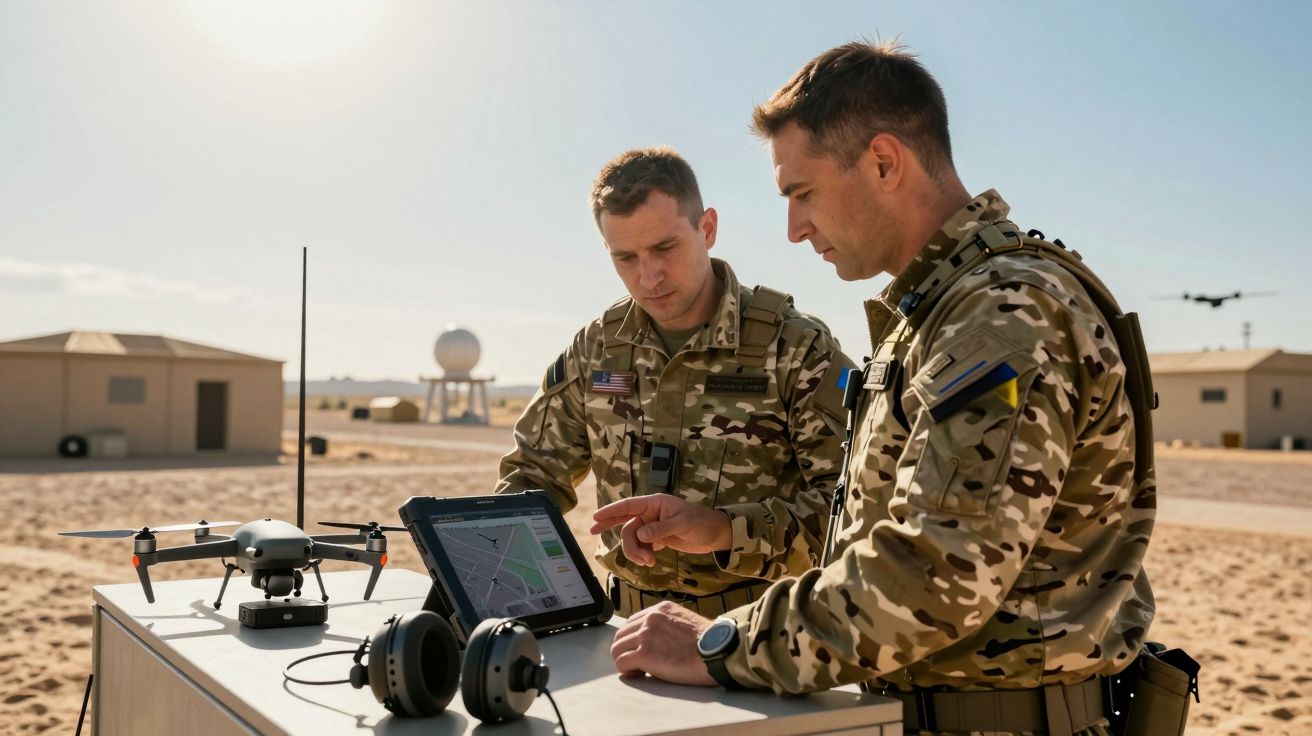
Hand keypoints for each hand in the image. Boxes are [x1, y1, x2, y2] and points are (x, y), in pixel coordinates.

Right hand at [590, 495, 732, 565]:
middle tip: (592, 533)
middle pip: (626, 523)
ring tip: (648, 562)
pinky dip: (642, 555)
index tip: (595, 516)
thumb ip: (661, 529)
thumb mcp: (683, 524)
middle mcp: (652, 514)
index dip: (610, 511)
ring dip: (635, 551)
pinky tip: (649, 561)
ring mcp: (654, 527)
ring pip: (634, 539)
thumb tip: (641, 535)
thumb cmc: (702, 522)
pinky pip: (642, 546)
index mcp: (656, 503)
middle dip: (613, 530)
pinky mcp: (658, 539)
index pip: (628, 505)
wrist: (716, 535)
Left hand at [610, 601, 716, 685]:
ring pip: (617, 648)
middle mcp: (651, 618)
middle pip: (621, 634)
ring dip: (625, 660)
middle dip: (626, 650)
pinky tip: (640, 675)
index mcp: (661, 609)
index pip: (633, 621)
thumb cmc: (710, 643)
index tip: (643, 651)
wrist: (719, 651)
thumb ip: (669, 626)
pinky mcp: (645, 653)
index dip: (634, 639)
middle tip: (639, 664)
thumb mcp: (687, 623)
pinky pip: (621, 662)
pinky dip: (627, 670)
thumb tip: (660, 642)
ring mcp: (646, 634)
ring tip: (639, 670)